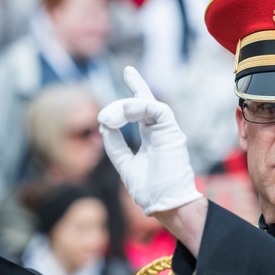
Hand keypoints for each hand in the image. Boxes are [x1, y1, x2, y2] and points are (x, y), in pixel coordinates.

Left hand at [98, 67, 201, 215]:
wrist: (167, 204)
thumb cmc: (150, 190)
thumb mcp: (125, 164)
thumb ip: (115, 144)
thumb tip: (103, 124)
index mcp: (151, 136)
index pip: (141, 108)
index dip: (136, 87)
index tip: (128, 71)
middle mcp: (160, 130)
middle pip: (144, 100)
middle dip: (127, 94)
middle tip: (102, 117)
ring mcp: (167, 130)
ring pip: (147, 103)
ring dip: (124, 108)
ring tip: (107, 120)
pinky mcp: (172, 131)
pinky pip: (156, 109)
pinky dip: (138, 107)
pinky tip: (124, 114)